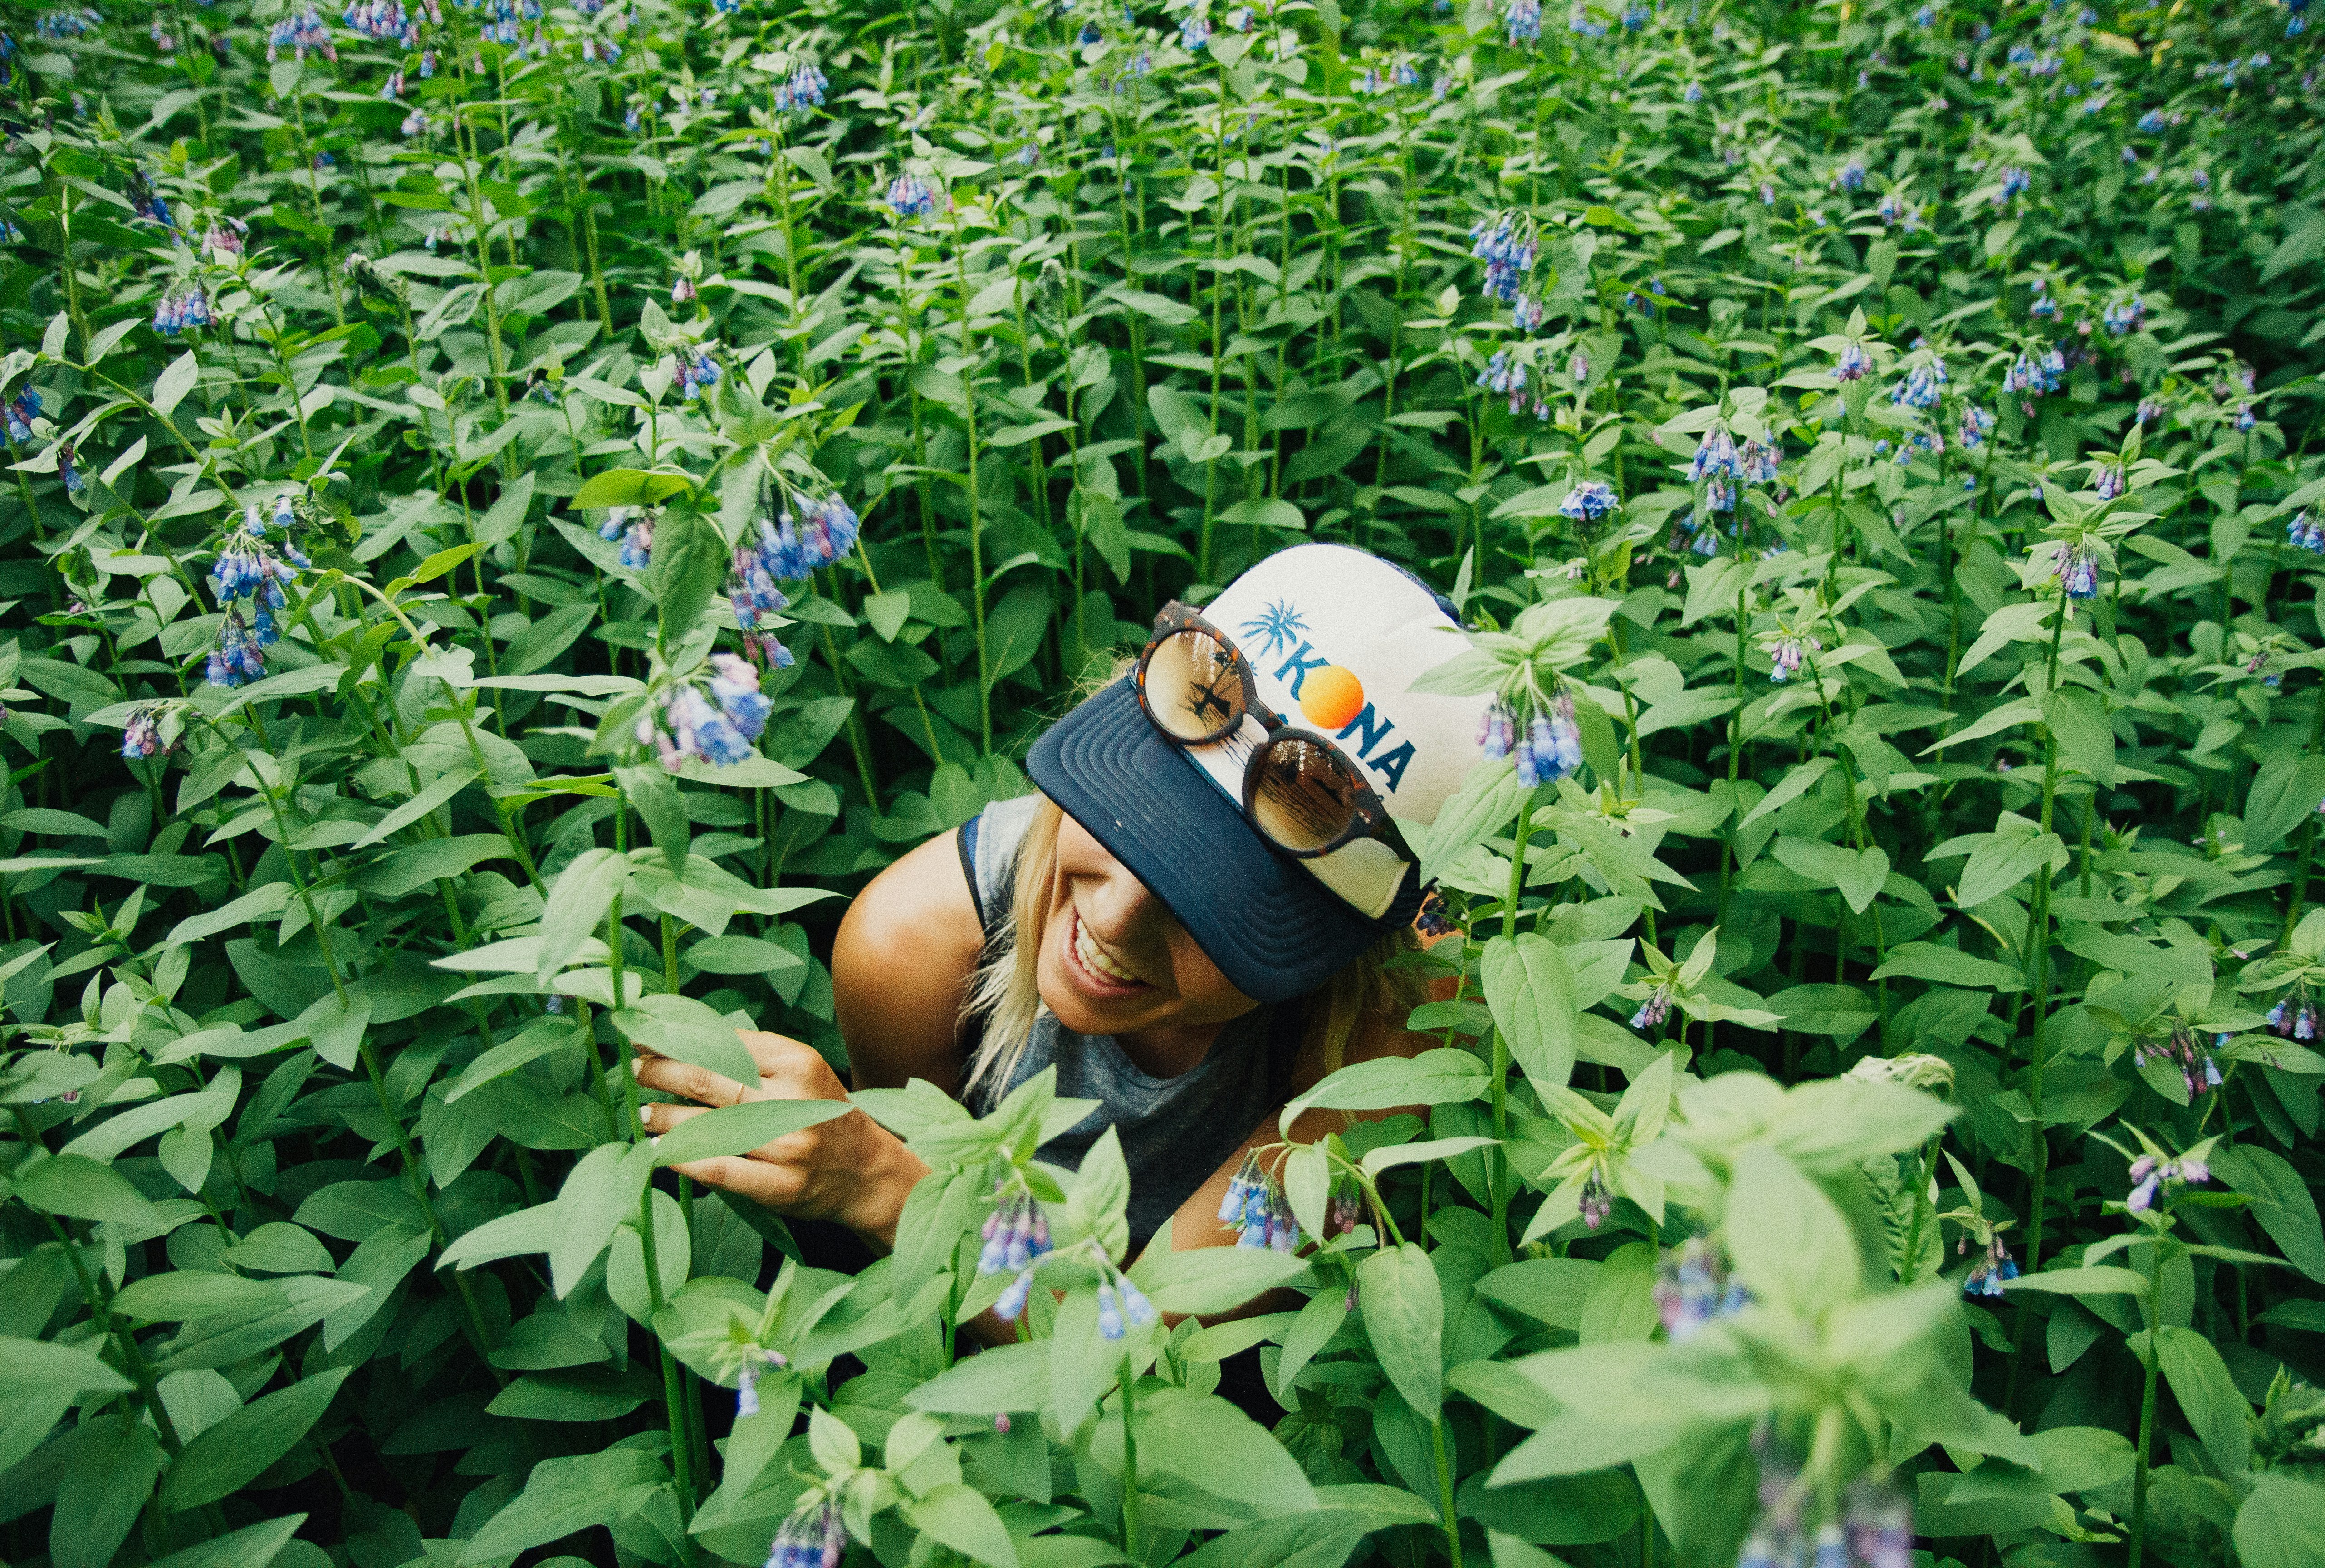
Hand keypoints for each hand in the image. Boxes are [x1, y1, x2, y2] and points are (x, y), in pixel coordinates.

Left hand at [632, 1029, 925, 1246]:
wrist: (866, 1171)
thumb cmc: (820, 1113)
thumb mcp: (800, 1071)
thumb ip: (752, 1056)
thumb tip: (682, 1041)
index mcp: (798, 1061)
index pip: (724, 1044)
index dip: (677, 1040)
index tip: (645, 1037)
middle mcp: (793, 1100)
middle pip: (709, 1080)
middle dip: (662, 1072)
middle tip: (635, 1069)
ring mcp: (789, 1146)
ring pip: (708, 1126)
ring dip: (666, 1117)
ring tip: (645, 1112)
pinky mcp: (782, 1186)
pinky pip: (720, 1169)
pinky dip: (683, 1159)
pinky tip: (660, 1152)